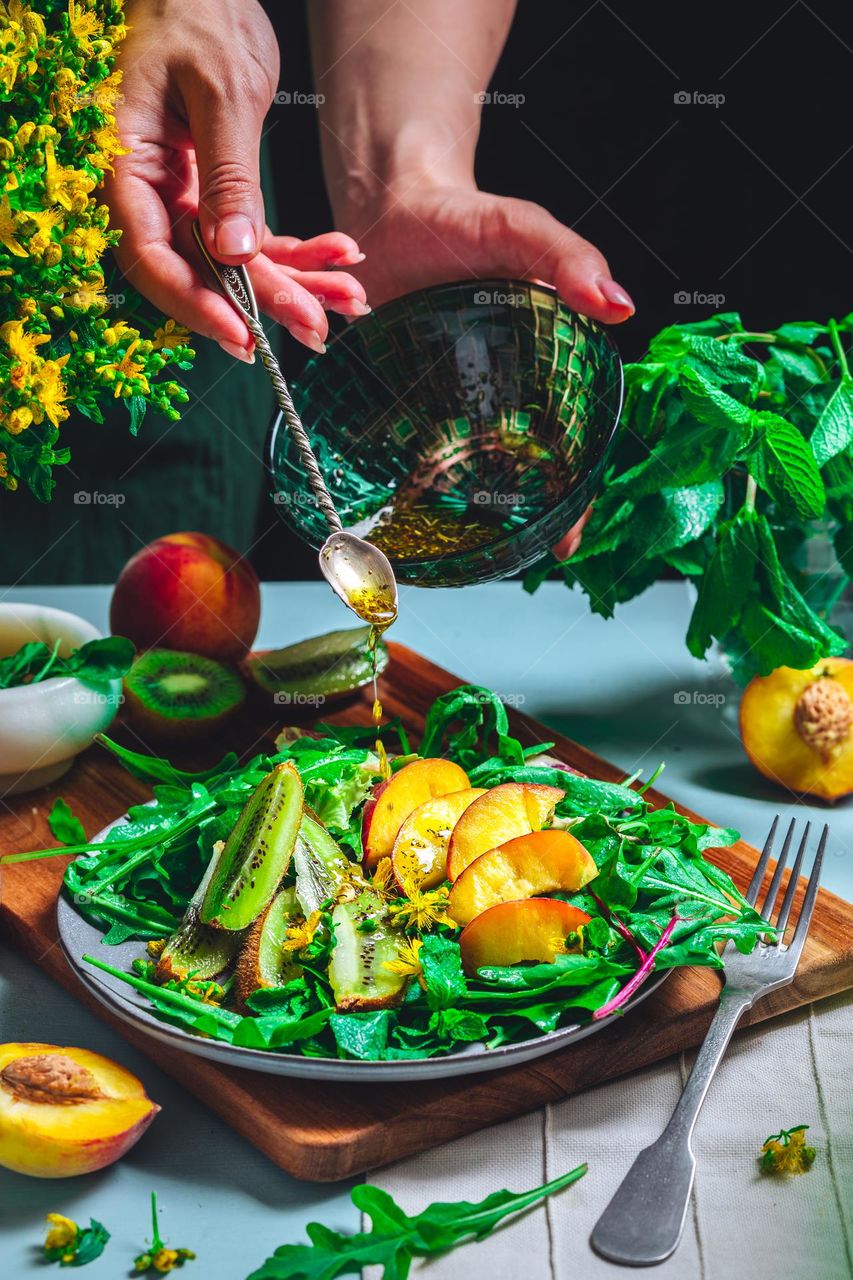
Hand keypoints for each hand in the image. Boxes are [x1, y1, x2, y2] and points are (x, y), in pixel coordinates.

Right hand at [106, 0, 368, 357]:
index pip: (151, 257)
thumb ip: (228, 174)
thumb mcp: (222, 90)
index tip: (241, 332)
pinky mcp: (216, 194)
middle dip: (264, 303)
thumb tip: (235, 253)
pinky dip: (299, 250)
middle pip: (200, 271)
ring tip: (348, 299)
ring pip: (235, 263)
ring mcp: (183, 197)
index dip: (194, 302)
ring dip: (294, 284)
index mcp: (127, 166)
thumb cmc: (198, 16)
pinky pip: (255, 237)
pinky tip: (339, 255)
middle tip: (317, 330)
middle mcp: (151, 192)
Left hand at [342, 181, 624, 556]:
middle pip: (531, 462)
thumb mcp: (520, 228)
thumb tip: (620, 305)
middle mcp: (508, 386)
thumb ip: (566, 257)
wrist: (388, 211)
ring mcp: (458, 396)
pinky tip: (420, 513)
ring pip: (478, 466)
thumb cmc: (463, 219)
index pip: (576, 433)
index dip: (579, 487)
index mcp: (549, 356)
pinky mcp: (411, 396)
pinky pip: (422, 448)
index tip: (572, 537)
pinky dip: (425, 482)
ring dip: (480, 510)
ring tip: (480, 550)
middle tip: (534, 553)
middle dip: (537, 512)